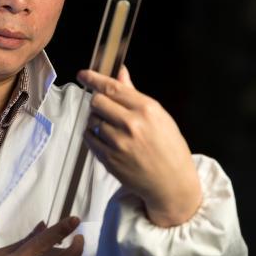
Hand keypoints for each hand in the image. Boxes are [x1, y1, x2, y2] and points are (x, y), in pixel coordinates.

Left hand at [78, 66, 201, 226]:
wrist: (172, 183)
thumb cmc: (169, 148)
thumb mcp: (159, 116)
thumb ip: (134, 94)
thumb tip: (120, 72)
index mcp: (147, 109)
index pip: (112, 88)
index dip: (94, 79)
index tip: (83, 75)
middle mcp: (131, 124)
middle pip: (97, 102)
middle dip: (98, 102)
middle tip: (105, 108)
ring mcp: (118, 143)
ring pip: (91, 120)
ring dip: (96, 120)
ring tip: (111, 127)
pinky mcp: (108, 158)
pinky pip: (89, 138)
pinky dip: (93, 135)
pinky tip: (106, 139)